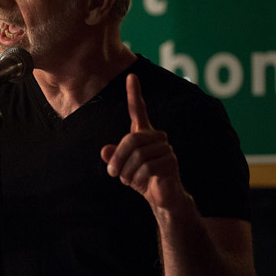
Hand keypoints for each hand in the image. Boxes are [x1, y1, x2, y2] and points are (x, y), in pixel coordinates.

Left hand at [100, 74, 186, 211]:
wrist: (162, 198)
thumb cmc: (142, 179)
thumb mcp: (123, 168)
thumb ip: (113, 158)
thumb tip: (104, 150)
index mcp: (144, 134)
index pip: (139, 111)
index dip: (135, 94)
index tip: (131, 76)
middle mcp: (157, 137)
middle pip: (131, 140)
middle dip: (118, 159)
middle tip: (113, 173)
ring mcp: (166, 148)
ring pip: (138, 155)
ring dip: (127, 172)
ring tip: (128, 180)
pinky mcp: (171, 162)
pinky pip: (147, 167)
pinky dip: (137, 178)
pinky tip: (140, 183)